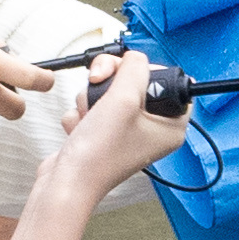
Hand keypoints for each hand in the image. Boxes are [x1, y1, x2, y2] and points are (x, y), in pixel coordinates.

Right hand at [42, 54, 191, 202]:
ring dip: (92, 97)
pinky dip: (83, 113)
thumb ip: (133, 69)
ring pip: (111, 91)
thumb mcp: (122, 99)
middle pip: (136, 82)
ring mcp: (126, 131)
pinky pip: (95, 106)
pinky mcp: (104, 132)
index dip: (149, 72)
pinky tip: (81, 128)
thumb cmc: (98, 154)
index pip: (172, 83)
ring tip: (89, 115)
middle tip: (101, 84)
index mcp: (170, 126)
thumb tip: (135, 57)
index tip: (132, 75)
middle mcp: (151, 129)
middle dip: (112, 80)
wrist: (66, 182)